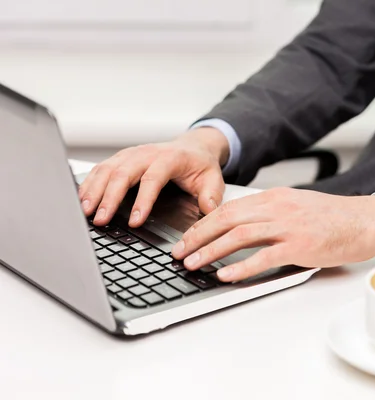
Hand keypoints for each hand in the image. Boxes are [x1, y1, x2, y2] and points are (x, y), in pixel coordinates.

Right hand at [78, 127, 229, 226]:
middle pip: (123, 173)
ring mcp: (131, 154)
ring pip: (108, 169)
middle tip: (100, 219)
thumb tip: (209, 211)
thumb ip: (211, 196)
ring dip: (94, 190)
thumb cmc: (200, 165)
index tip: (135, 221)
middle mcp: (147, 154)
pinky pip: (101, 169)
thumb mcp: (212, 179)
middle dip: (109, 197)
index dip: (142, 200)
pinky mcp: (121, 159)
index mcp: (170, 158)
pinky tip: (82, 199)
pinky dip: (89, 183)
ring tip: (85, 211)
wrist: (193, 147)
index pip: (153, 178)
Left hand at [171, 187, 374, 281]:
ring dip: (211, 251)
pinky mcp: (300, 246)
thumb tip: (243, 228)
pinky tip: (225, 276)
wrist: (365, 220)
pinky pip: (264, 256)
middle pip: (227, 218)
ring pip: (239, 235)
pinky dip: (241, 267)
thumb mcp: (297, 206)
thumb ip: (271, 214)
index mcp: (275, 197)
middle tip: (178, 252)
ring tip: (192, 264)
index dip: (203, 223)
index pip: (229, 208)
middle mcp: (277, 208)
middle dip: (197, 236)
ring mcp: (289, 226)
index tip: (188, 237)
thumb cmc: (333, 217)